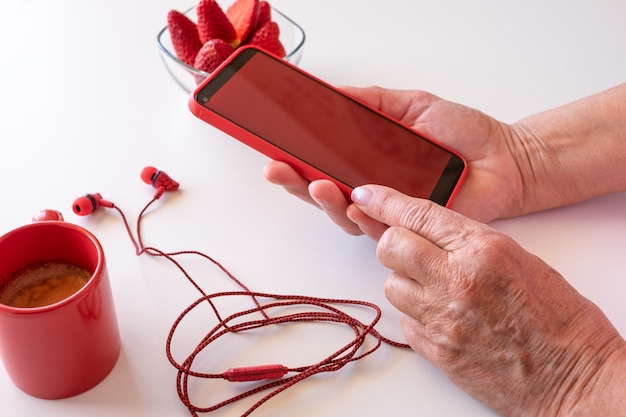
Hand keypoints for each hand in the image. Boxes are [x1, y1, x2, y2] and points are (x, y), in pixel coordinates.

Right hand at [263, 86, 525, 233]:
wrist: (506, 157)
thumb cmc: (464, 133)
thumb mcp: (412, 105)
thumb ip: (373, 102)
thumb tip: (333, 92)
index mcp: (369, 160)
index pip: (323, 163)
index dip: (296, 159)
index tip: (272, 148)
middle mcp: (374, 188)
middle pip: (324, 193)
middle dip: (296, 184)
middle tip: (278, 170)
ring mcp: (392, 211)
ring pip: (346, 215)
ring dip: (326, 202)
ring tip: (315, 185)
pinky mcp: (413, 229)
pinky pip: (382, 229)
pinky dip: (364, 217)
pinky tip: (352, 203)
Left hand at [349, 184, 625, 415]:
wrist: (573, 376)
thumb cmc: (559, 317)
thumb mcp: (518, 257)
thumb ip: (467, 241)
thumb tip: (425, 232)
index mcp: (483, 250)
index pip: (418, 215)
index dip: (385, 201)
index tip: (365, 195)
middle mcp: (457, 282)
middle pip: (390, 247)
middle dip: (394, 244)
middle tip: (413, 252)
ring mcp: (444, 319)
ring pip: (391, 285)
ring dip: (406, 283)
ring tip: (438, 290)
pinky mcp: (437, 351)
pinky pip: (404, 322)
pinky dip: (416, 315)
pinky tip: (443, 317)